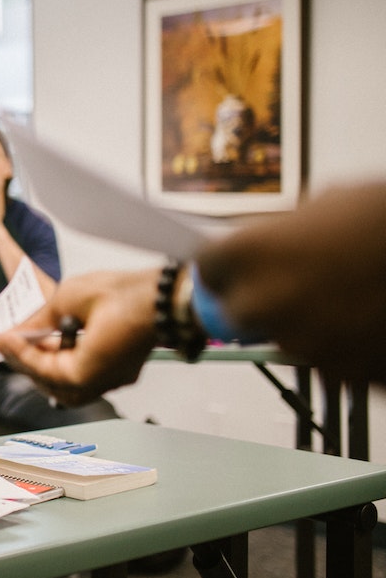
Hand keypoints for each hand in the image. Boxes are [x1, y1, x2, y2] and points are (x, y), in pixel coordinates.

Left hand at [0, 269, 160, 405]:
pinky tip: (54, 342)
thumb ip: (41, 318)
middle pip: (54, 386)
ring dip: (46, 367)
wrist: (167, 292)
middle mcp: (103, 382)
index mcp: (89, 371)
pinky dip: (65, 364)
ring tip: (29, 342)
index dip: (16, 352)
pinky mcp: (122, 369)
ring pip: (70, 387)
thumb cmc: (126, 293)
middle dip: (28, 364)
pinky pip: (87, 377)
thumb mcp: (71, 297)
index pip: (42, 369)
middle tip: (7, 342)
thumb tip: (20, 329)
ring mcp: (116, 378)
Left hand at [197, 182, 385, 379]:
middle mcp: (265, 302)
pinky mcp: (342, 373)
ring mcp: (303, 343)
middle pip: (237, 312)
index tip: (234, 266)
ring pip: (287, 337)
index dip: (225, 265)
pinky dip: (344, 342)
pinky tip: (369, 315)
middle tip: (293, 283)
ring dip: (307, 320)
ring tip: (349, 293)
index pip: (207, 267)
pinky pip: (330, 358)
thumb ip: (284, 230)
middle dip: (257, 299)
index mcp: (250, 253)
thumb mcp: (328, 204)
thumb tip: (267, 241)